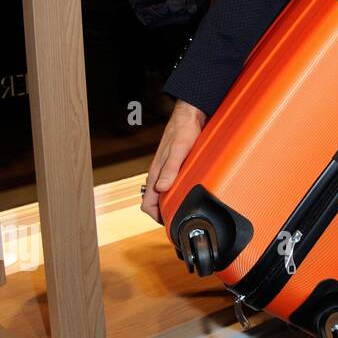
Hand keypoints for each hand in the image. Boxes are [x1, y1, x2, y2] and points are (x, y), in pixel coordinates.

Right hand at [142, 99, 205, 224]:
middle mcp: (159, 173)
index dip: (156, 216)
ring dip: (171, 202)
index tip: (168, 224)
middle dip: (164, 213)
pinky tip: (188, 192)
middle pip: (155, 201)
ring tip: (184, 209)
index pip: (147, 203)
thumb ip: (170, 169)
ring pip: (163, 193)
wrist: (190, 113)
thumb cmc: (184, 129)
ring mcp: (167, 169)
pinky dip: (176, 192)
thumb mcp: (179, 150)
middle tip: (179, 220)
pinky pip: (171, 183)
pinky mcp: (175, 165)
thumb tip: (162, 188)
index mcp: (156, 172)